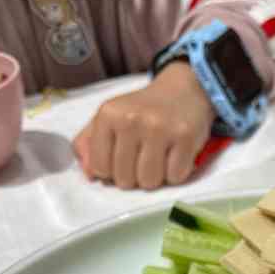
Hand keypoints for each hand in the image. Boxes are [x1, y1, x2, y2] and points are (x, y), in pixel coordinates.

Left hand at [73, 62, 215, 189]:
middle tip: (144, 158)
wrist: (182, 91)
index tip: (122, 158)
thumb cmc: (143, 111)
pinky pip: (174, 177)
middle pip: (125, 180)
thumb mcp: (110, 118)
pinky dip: (176, 174)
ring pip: (149, 182)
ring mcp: (159, 128)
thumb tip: (89, 174)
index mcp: (108, 115)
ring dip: (155, 178)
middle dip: (134, 177)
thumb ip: (89, 144)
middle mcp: (132, 120)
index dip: (112, 171)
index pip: (100, 168)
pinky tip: (175, 156)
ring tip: (159, 159)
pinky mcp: (185, 137)